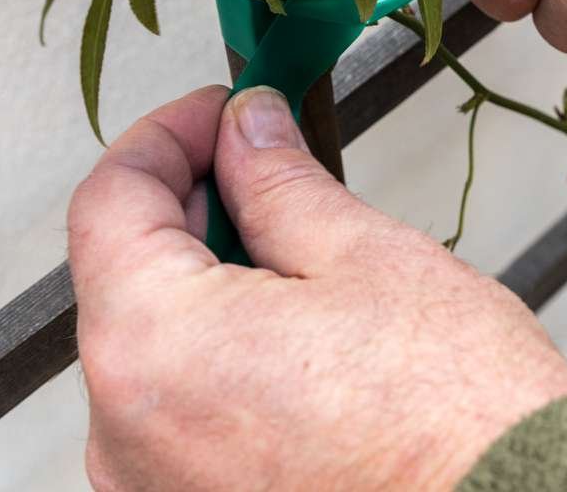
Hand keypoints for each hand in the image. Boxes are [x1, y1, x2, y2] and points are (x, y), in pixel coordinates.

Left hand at [68, 85, 566, 490]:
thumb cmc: (457, 421)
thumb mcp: (366, 257)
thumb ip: (279, 182)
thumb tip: (246, 131)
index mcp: (153, 347)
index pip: (108, 199)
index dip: (168, 134)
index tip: (220, 113)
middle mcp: (125, 431)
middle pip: (123, 274)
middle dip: (193, 206)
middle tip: (270, 169)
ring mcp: (150, 486)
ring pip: (153, 347)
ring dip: (207, 286)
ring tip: (300, 264)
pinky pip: (177, 413)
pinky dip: (219, 361)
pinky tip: (294, 344)